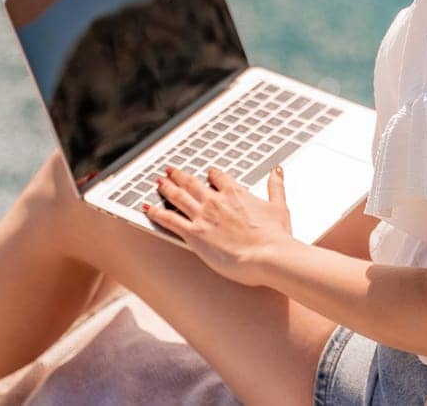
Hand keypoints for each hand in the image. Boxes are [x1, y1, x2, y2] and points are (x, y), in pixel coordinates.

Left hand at [145, 164, 294, 285]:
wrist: (268, 255)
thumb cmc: (275, 236)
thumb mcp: (279, 206)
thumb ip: (276, 186)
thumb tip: (277, 170)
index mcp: (236, 193)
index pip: (218, 177)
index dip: (210, 174)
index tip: (207, 173)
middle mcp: (216, 200)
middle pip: (192, 183)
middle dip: (180, 176)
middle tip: (170, 170)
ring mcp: (203, 216)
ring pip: (178, 196)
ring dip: (166, 187)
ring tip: (157, 182)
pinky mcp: (194, 234)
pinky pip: (169, 219)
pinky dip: (156, 212)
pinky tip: (146, 207)